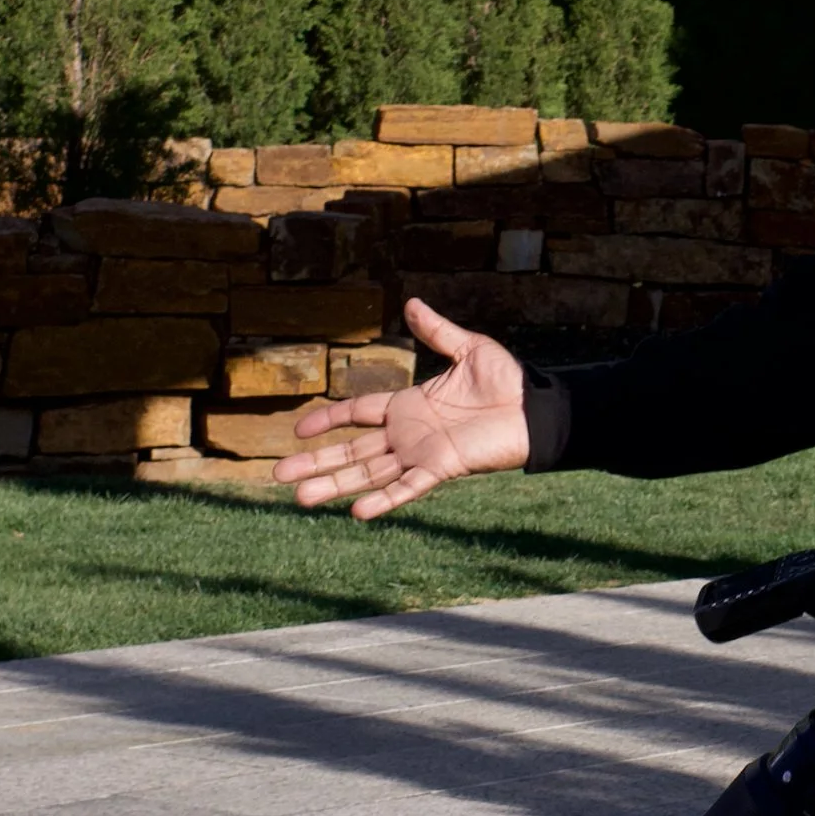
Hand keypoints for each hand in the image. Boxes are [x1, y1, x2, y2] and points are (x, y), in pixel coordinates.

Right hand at [272, 298, 530, 519]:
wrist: (536, 408)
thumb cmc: (506, 381)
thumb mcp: (468, 348)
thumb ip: (436, 331)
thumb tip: (411, 302)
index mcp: (409, 406)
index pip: (358, 413)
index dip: (328, 420)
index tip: (298, 430)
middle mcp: (408, 434)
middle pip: (351, 451)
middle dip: (315, 463)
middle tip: (278, 476)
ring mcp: (421, 454)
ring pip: (368, 473)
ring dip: (334, 486)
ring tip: (299, 499)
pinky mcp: (441, 468)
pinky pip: (406, 487)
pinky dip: (383, 500)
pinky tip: (356, 513)